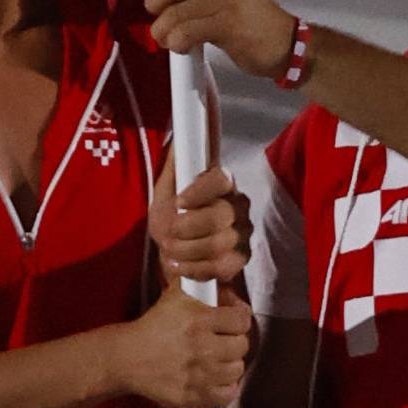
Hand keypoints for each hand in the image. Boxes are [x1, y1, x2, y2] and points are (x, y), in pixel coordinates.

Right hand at [120, 282, 250, 407]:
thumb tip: (227, 284)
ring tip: (217, 359)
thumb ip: (202, 283)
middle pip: (242, 347)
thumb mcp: (176, 294)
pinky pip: (225, 396)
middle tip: (223, 341)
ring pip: (236, 371)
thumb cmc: (153, 326)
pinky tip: (215, 379)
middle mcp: (201, 348)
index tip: (232, 322)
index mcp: (199, 320)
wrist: (128, 357)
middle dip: (234, 341)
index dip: (238, 319)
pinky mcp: (191, 396)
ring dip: (229, 365)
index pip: (242, 321)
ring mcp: (197, 375)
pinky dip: (224, 389)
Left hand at [143, 0, 293, 82]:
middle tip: (162, 19)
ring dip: (163, 32)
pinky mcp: (228, 25)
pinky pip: (184, 32)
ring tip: (172, 39)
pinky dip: (176, 43)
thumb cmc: (251, 22)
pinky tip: (184, 46)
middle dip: (154, 5)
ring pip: (172, 13)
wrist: (287, 46)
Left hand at [147, 151, 249, 288]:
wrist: (174, 253)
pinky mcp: (240, 259)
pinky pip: (220, 267)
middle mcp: (238, 206)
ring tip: (170, 249)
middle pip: (221, 215)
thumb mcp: (165, 191)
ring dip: (187, 250)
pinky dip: (194, 268)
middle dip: (187, 227)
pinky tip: (179, 265)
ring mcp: (243, 233)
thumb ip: (174, 167)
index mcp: (222, 183)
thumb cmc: (172, 217)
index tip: (179, 202)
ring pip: (219, 243)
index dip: (200, 191)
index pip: (221, 179)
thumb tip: (179, 139)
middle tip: (169, 232)